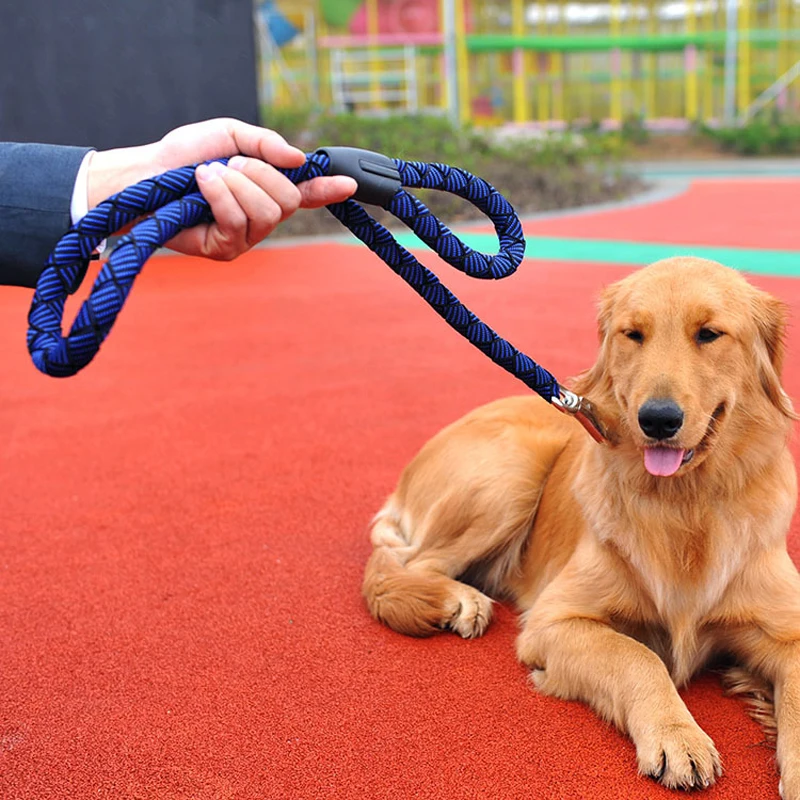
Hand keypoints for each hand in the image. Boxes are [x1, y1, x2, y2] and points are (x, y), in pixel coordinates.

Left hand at [86, 118, 357, 259]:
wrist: (143, 177)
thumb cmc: (183, 157)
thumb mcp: (228, 135)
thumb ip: (265, 143)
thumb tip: (299, 159)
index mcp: (266, 188)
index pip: (306, 193)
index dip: (328, 190)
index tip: (350, 184)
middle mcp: (262, 216)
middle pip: (288, 201)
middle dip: (260, 175)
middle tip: (230, 165)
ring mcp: (246, 237)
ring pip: (268, 212)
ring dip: (237, 184)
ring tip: (209, 176)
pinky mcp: (226, 250)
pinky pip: (239, 222)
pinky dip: (220, 196)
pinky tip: (202, 184)